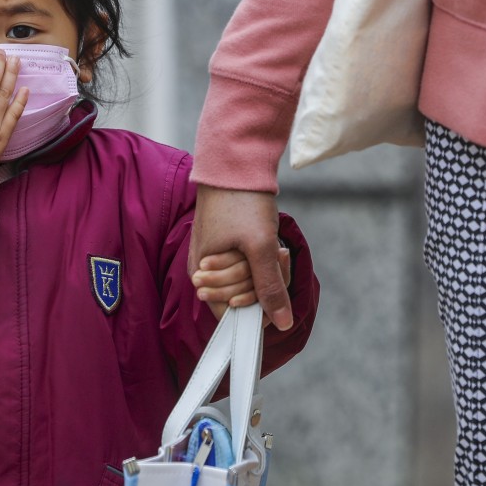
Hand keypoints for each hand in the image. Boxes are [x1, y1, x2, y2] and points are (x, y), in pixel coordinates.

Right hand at [188, 185, 292, 329]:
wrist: (235, 162)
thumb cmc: (242, 202)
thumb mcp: (260, 246)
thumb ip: (270, 287)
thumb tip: (283, 323)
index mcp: (203, 275)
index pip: (231, 315)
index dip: (258, 306)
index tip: (274, 281)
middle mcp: (205, 272)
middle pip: (242, 299)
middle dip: (265, 280)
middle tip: (275, 252)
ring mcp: (217, 260)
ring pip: (250, 283)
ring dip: (267, 268)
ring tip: (273, 245)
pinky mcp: (228, 249)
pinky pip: (251, 267)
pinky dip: (265, 258)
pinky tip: (271, 242)